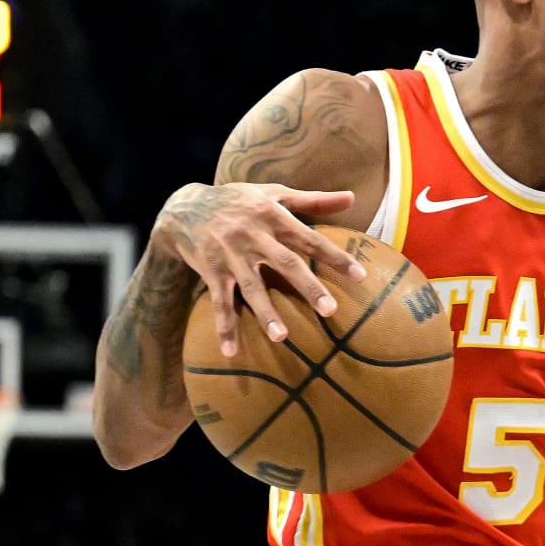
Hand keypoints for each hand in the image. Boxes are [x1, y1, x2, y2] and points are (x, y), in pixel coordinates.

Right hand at [150, 181, 362, 356]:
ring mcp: (230, 256)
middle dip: (307, 287)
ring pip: (251, 287)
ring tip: (282, 338)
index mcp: (273, 217)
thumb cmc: (239, 201)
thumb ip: (314, 200)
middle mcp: (253, 236)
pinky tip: (231, 351)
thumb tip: (352, 197)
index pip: (310, 239)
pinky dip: (224, 327)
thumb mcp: (274, 194)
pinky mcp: (211, 272)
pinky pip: (219, 302)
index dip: (335, 257)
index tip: (360, 276)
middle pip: (285, 263)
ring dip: (265, 313)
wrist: (184, 207)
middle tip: (330, 310)